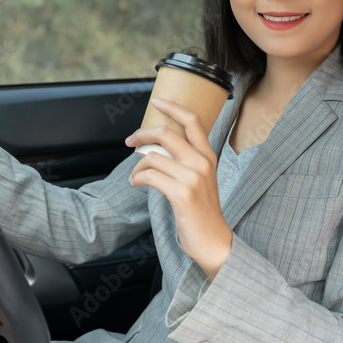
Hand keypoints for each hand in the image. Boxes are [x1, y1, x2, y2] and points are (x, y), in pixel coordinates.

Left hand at [126, 98, 231, 278]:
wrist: (213, 240)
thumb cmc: (201, 211)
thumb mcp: (201, 179)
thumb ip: (186, 161)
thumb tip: (157, 147)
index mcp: (208, 156)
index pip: (193, 120)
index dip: (173, 107)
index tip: (157, 101)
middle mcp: (202, 162)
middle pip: (166, 133)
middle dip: (142, 134)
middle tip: (130, 140)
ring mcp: (193, 177)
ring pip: (153, 157)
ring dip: (137, 166)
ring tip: (135, 177)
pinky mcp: (182, 193)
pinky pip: (150, 175)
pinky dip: (137, 178)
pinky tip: (136, 184)